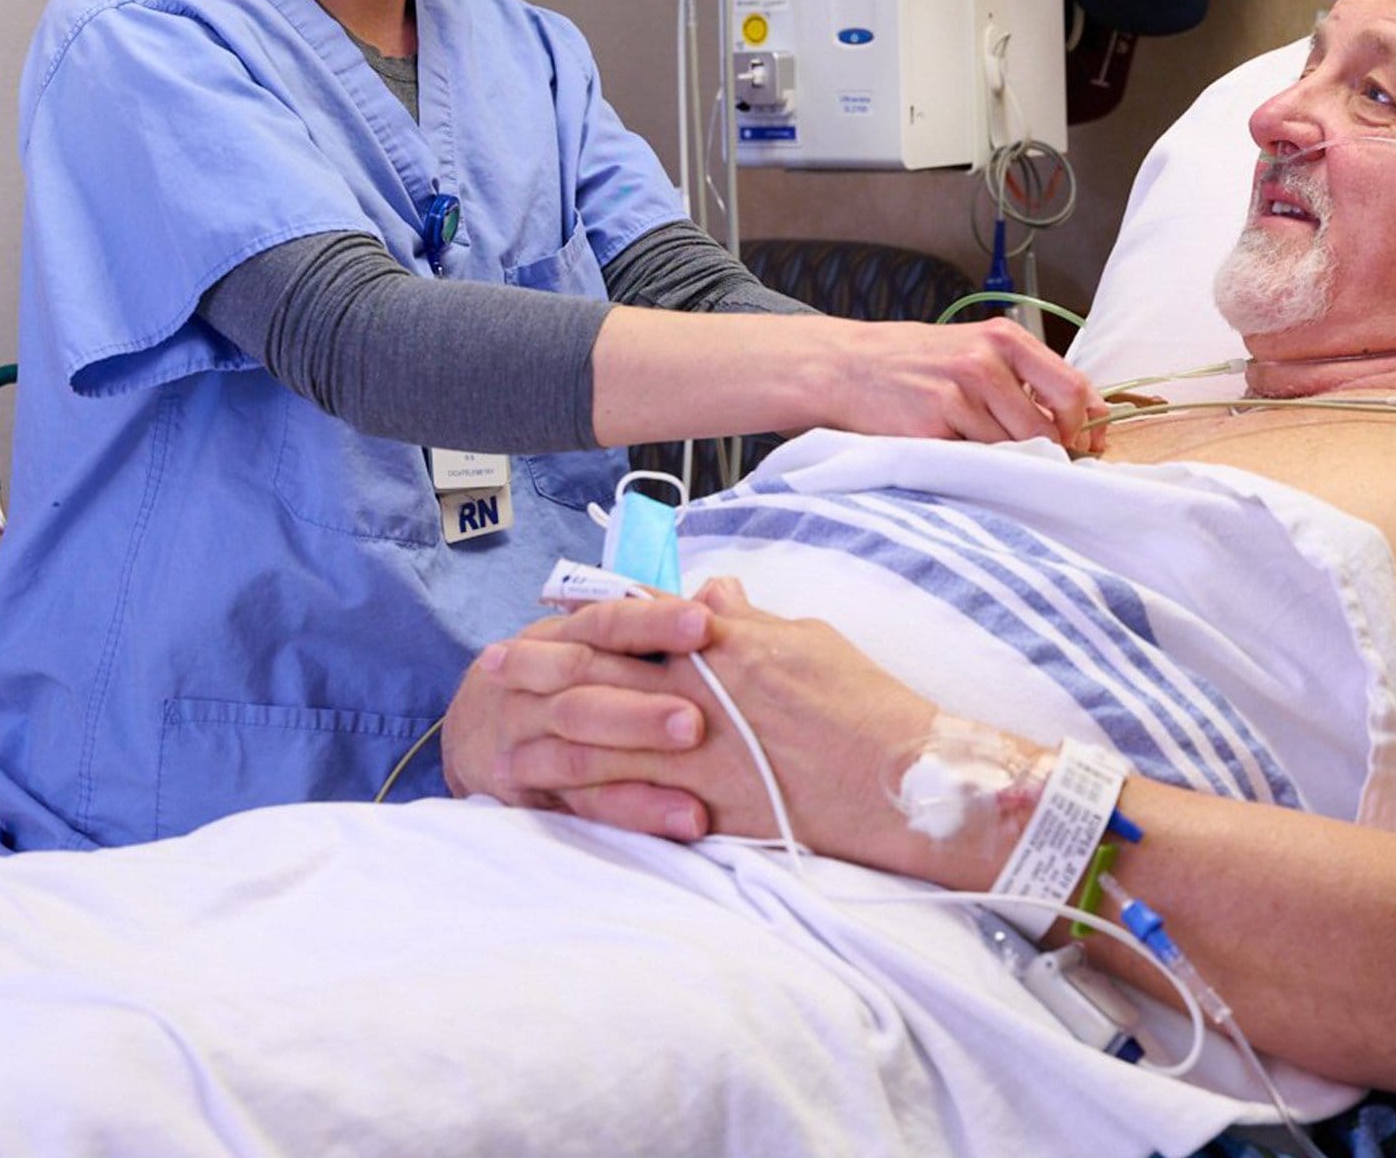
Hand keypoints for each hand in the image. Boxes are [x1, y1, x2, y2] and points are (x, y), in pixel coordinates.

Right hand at [442, 595, 716, 838]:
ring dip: (638, 764)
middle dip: (641, 707)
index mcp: (557, 637)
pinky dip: (638, 812)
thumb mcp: (595, 640)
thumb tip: (724, 592)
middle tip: (697, 721)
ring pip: (578, 754)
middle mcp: (533, 688)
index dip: (652, 622)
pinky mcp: (533, 794)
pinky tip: (687, 819)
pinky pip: (588, 807)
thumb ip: (659, 624)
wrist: (475, 729)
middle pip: (584, 691)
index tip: (703, 624)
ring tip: (695, 778)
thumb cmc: (565, 675)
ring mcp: (524, 744)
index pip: (604, 624)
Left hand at [481, 579, 968, 880]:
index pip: (641, 621)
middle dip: (543, 666)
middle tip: (495, 665)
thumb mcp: (810, 642)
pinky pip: (626, 799)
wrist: (900, 777)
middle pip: (602, 672)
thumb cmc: (865, 706)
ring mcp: (696, 749)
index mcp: (724, 642)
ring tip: (499, 731)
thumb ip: (752, 620)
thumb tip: (716, 591)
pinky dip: (582, 797)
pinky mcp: (702, 803)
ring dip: (544, 730)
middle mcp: (699, 689)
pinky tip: (548, 800)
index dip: (590, 617)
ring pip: (600, 736)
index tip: (552, 614)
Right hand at [813, 317, 1105, 455]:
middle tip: (1043, 462)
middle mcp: (986, 360)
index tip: (1090, 446)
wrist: (845, 366)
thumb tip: (1078, 419)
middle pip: (1052, 425)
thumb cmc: (913, 364)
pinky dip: (973, 463)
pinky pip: (976, 458)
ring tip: (978, 447)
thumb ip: (1020, 377)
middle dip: (1054, 452)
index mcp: (1004, 338)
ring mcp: (961, 391)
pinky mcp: (936, 421)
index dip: (1090, 425)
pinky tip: (951, 448)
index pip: (1074, 387)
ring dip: (1007, 459)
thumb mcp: (971, 349)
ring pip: (1014, 447)